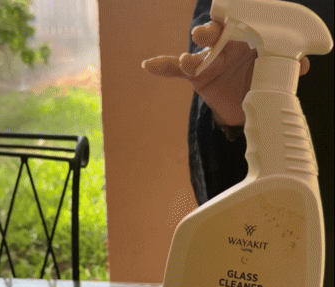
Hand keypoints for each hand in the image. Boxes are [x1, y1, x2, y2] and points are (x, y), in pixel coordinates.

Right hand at [142, 21, 309, 126]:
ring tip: (187, 61)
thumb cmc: (260, 81)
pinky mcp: (196, 78)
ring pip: (194, 53)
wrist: (247, 107)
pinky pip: (176, 71)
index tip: (226, 14)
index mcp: (243, 38)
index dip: (230, 15)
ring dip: (189, 55)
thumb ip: (286, 65)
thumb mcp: (274, 72)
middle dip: (207, 32)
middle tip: (207, 35)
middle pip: (211, 33)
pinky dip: (163, 67)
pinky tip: (149, 66)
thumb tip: (303, 65)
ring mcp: (207, 61)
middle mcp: (223, 45)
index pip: (236, 21)